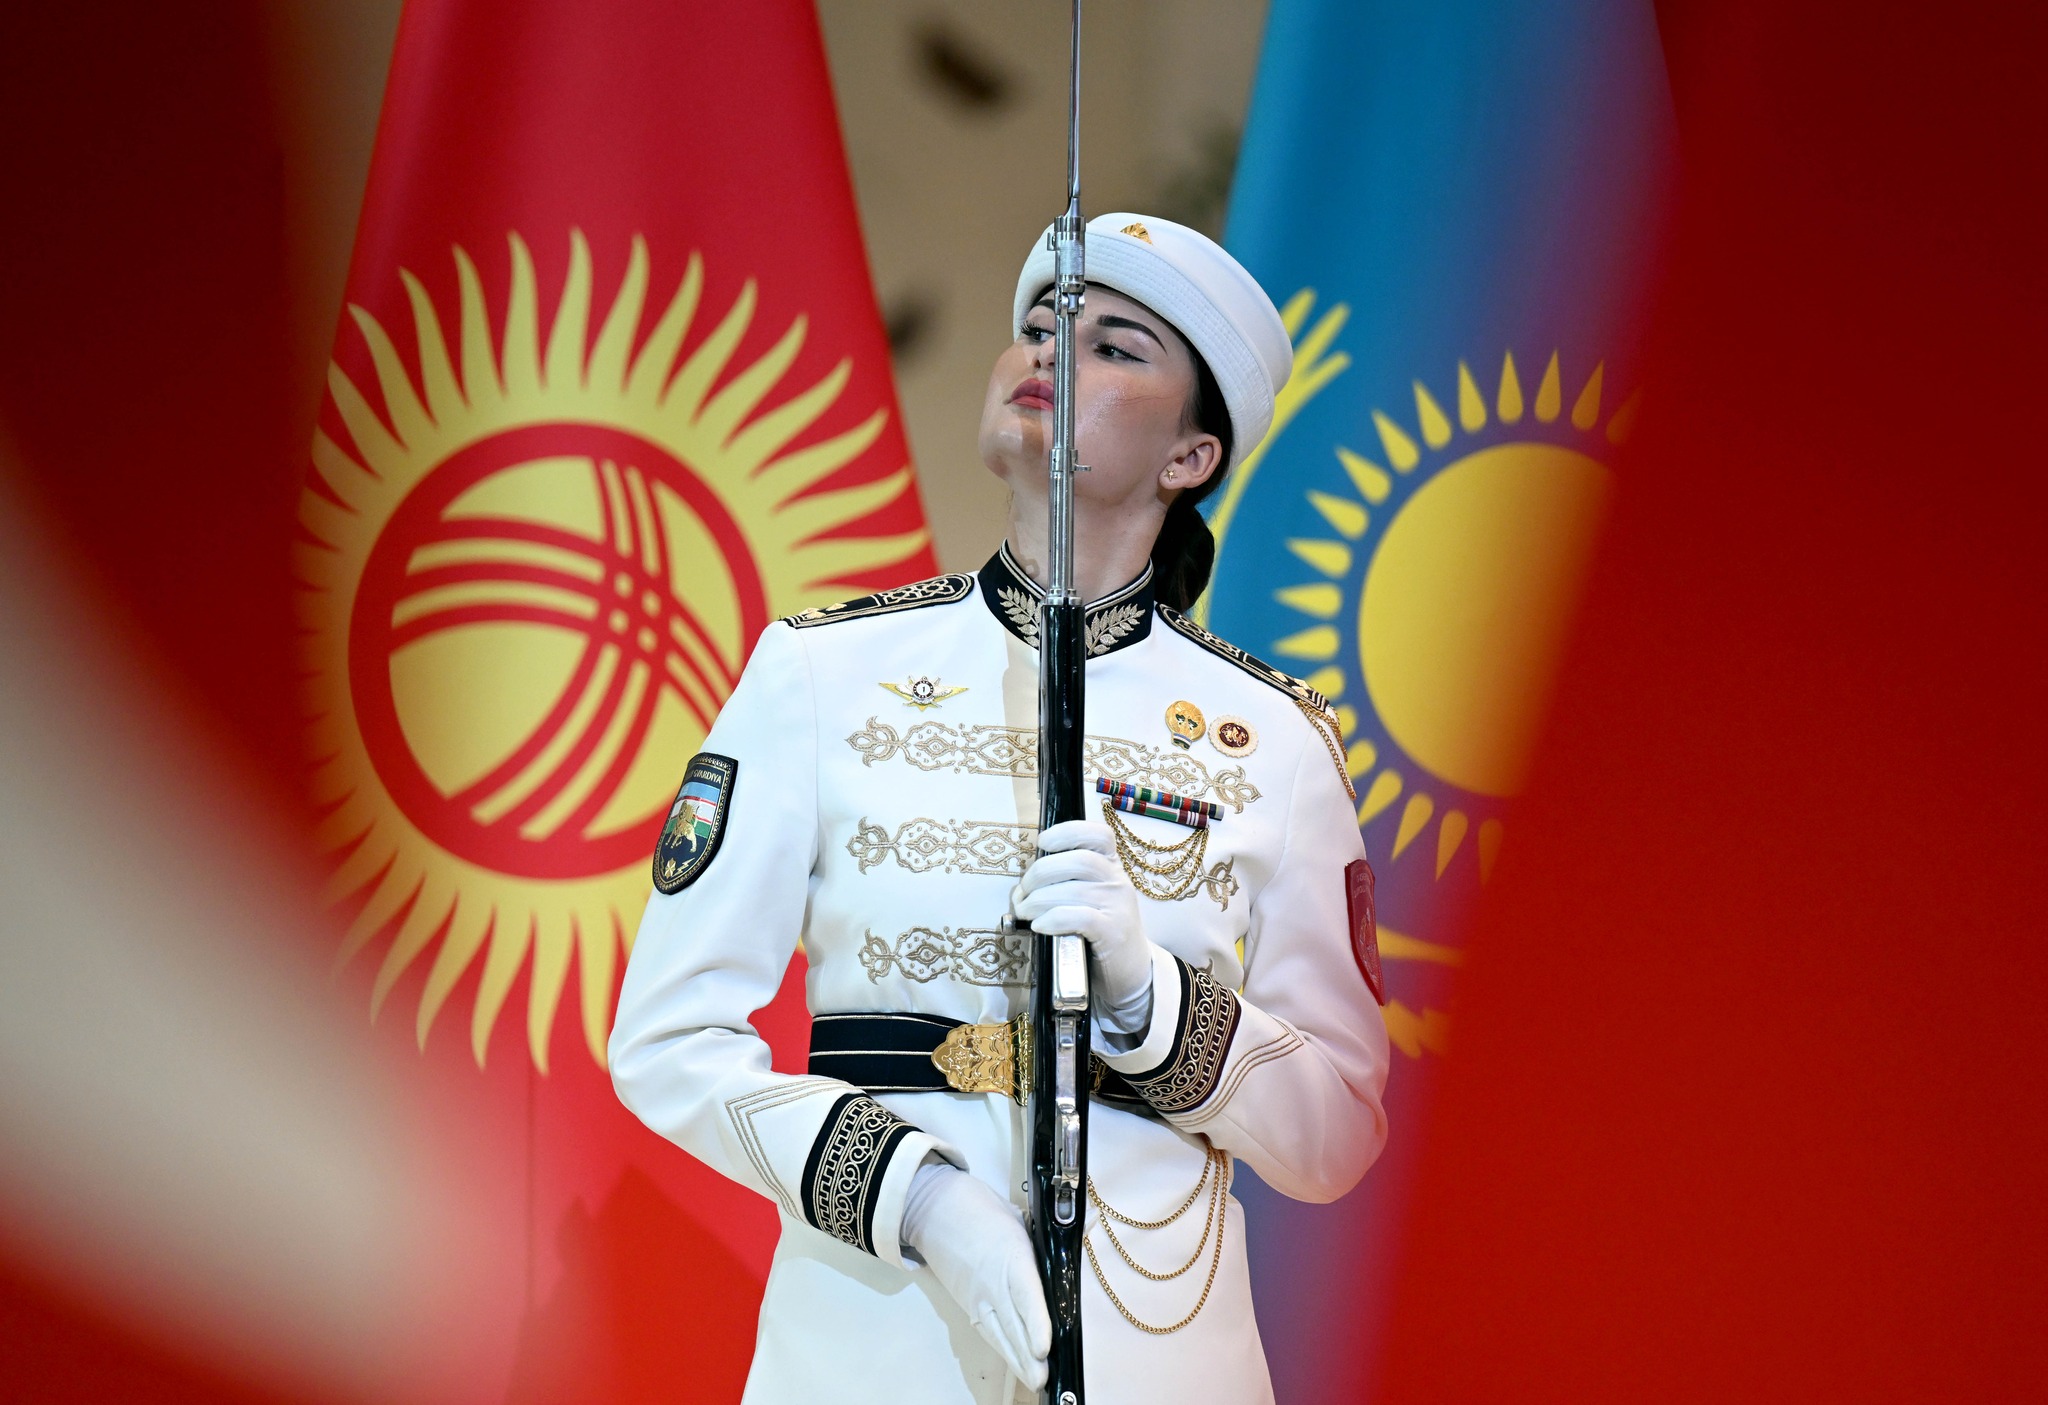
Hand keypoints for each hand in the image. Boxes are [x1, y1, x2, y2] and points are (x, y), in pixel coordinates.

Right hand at [900, 1161, 1049, 1387]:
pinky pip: (988, 1331)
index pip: (1024, 1293)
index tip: (1044, 1347)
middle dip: (1027, 1354)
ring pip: (998, 1334)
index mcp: (1011, 1255)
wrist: (935, 1209)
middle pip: (1011, 1323)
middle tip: (1042, 1378)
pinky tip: (1016, 1364)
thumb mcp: (1020, 1217)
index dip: (1034, 1321)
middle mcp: (992, 1281)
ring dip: (1016, 1359)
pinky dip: (1003, 1349)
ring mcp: (977, 1296)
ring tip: (1033, 1380)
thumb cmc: (982, 1210)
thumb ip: (1048, 1235)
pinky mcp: (968, 1304)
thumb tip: (1085, 1228)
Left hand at [1013, 819, 1151, 1013]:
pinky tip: (1039, 926)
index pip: (1099, 834)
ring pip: (1074, 890)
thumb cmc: (1100, 932)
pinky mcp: (1113, 933)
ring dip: (1039, 900)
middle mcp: (1118, 881)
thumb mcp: (1089, 899)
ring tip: (1024, 912)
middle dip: (1040, 873)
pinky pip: (1079, 917)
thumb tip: (1022, 885)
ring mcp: (1118, 907)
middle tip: (1023, 893)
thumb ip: (1065, 883)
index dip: (1068, 831)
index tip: (1042, 842)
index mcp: (1112, 866)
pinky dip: (1053, 919)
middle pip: (1079, 860)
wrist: (1131, 970)